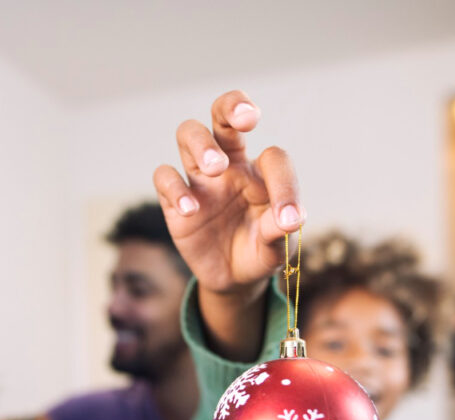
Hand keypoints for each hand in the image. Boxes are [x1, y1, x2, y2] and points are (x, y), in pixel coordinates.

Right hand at [152, 90, 304, 297]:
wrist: (233, 278)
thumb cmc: (260, 251)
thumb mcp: (277, 247)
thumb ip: (280, 230)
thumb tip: (289, 219)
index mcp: (260, 171)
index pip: (273, 157)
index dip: (284, 183)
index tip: (289, 218)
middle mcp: (229, 165)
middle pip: (222, 115)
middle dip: (232, 106)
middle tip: (246, 120)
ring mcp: (199, 179)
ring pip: (189, 133)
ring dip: (201, 142)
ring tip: (215, 167)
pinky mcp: (174, 201)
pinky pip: (165, 177)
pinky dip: (175, 188)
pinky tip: (190, 209)